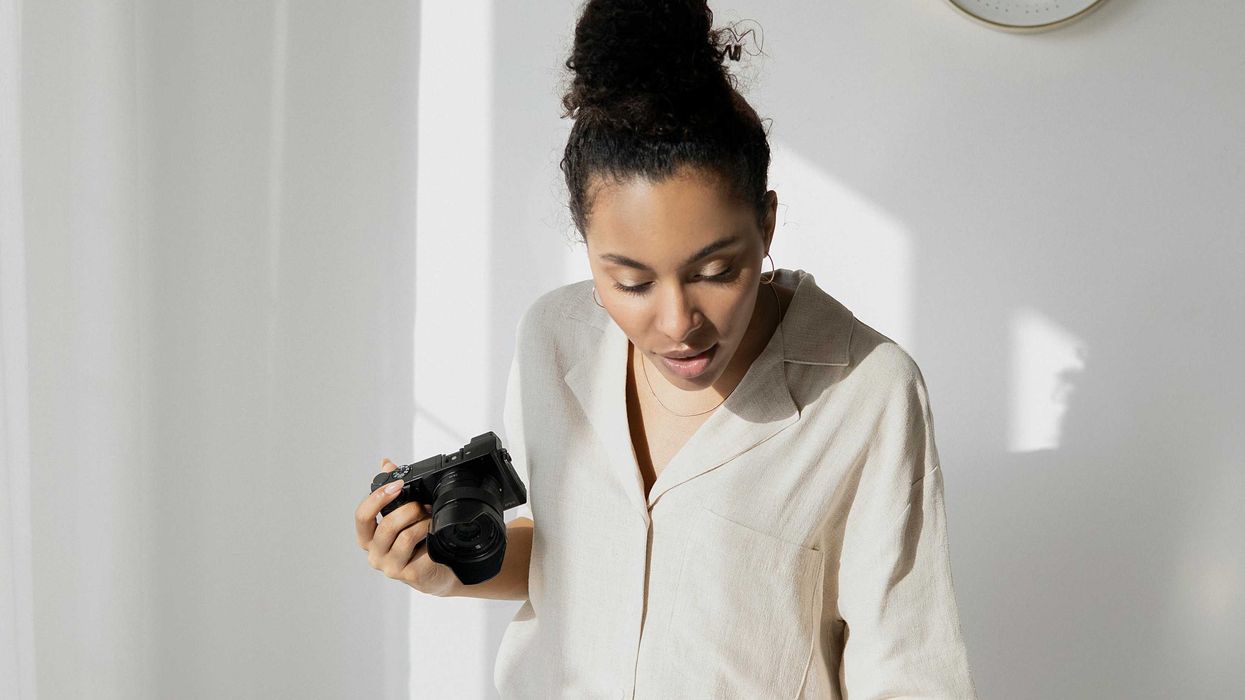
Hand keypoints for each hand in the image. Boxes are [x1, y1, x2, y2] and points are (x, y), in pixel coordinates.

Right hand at [355, 458, 455, 596]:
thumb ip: (391, 490)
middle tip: (424, 505)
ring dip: (423, 523)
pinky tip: (435, 535)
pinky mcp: (410, 575)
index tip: (397, 484)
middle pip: (387, 525)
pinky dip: (432, 537)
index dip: (378, 497)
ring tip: (431, 520)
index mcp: (368, 538)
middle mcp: (375, 554)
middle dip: (410, 510)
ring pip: (405, 536)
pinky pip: (422, 550)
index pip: (362, 515)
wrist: (437, 573)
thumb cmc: (415, 544)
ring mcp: (391, 567)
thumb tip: (385, 463)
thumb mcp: (400, 517)